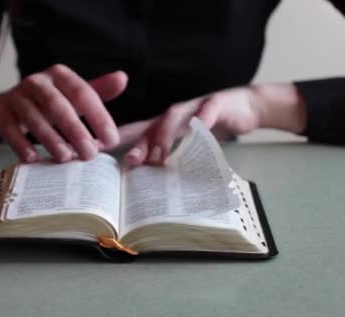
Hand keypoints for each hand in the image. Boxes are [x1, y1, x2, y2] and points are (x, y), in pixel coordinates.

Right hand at [0, 64, 127, 162]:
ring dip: (50, 138)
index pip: (83, 93)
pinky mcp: (0, 112)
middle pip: (58, 105)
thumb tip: (123, 78)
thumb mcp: (72, 96)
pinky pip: (10, 128)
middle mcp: (37, 81)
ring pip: (34, 117)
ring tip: (65, 158)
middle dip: (76, 131)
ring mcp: (15, 96)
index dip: (98, 117)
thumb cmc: (48, 104)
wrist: (5, 108)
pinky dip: (21, 144)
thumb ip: (98, 90)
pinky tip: (33, 159)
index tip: (112, 140)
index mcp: (60, 75)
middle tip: (90, 154)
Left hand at [118, 84, 306, 165]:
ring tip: (160, 153)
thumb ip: (171, 158)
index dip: (118, 140)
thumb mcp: (188, 145)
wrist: (244, 107)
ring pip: (174, 116)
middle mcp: (175, 114)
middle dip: (139, 142)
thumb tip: (150, 184)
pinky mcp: (217, 103)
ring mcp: (195, 107)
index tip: (100, 152)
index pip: (138, 132)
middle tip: (130, 160)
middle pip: (151, 126)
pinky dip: (203, 119)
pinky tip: (200, 129)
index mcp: (165, 125)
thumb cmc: (210, 127)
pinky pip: (208, 111)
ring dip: (165, 134)